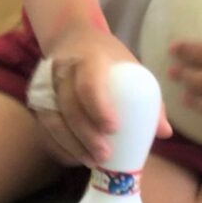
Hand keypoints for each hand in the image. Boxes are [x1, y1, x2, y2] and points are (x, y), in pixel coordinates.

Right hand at [37, 27, 169, 166]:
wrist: (73, 40)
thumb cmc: (108, 58)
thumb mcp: (131, 66)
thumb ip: (149, 99)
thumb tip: (164, 132)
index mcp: (88, 57)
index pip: (88, 84)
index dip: (98, 108)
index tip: (114, 129)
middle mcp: (61, 69)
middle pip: (68, 106)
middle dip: (85, 134)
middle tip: (105, 155)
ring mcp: (44, 85)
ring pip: (51, 119)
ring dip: (71, 144)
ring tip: (92, 162)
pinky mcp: (36, 100)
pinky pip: (44, 127)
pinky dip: (59, 146)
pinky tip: (76, 158)